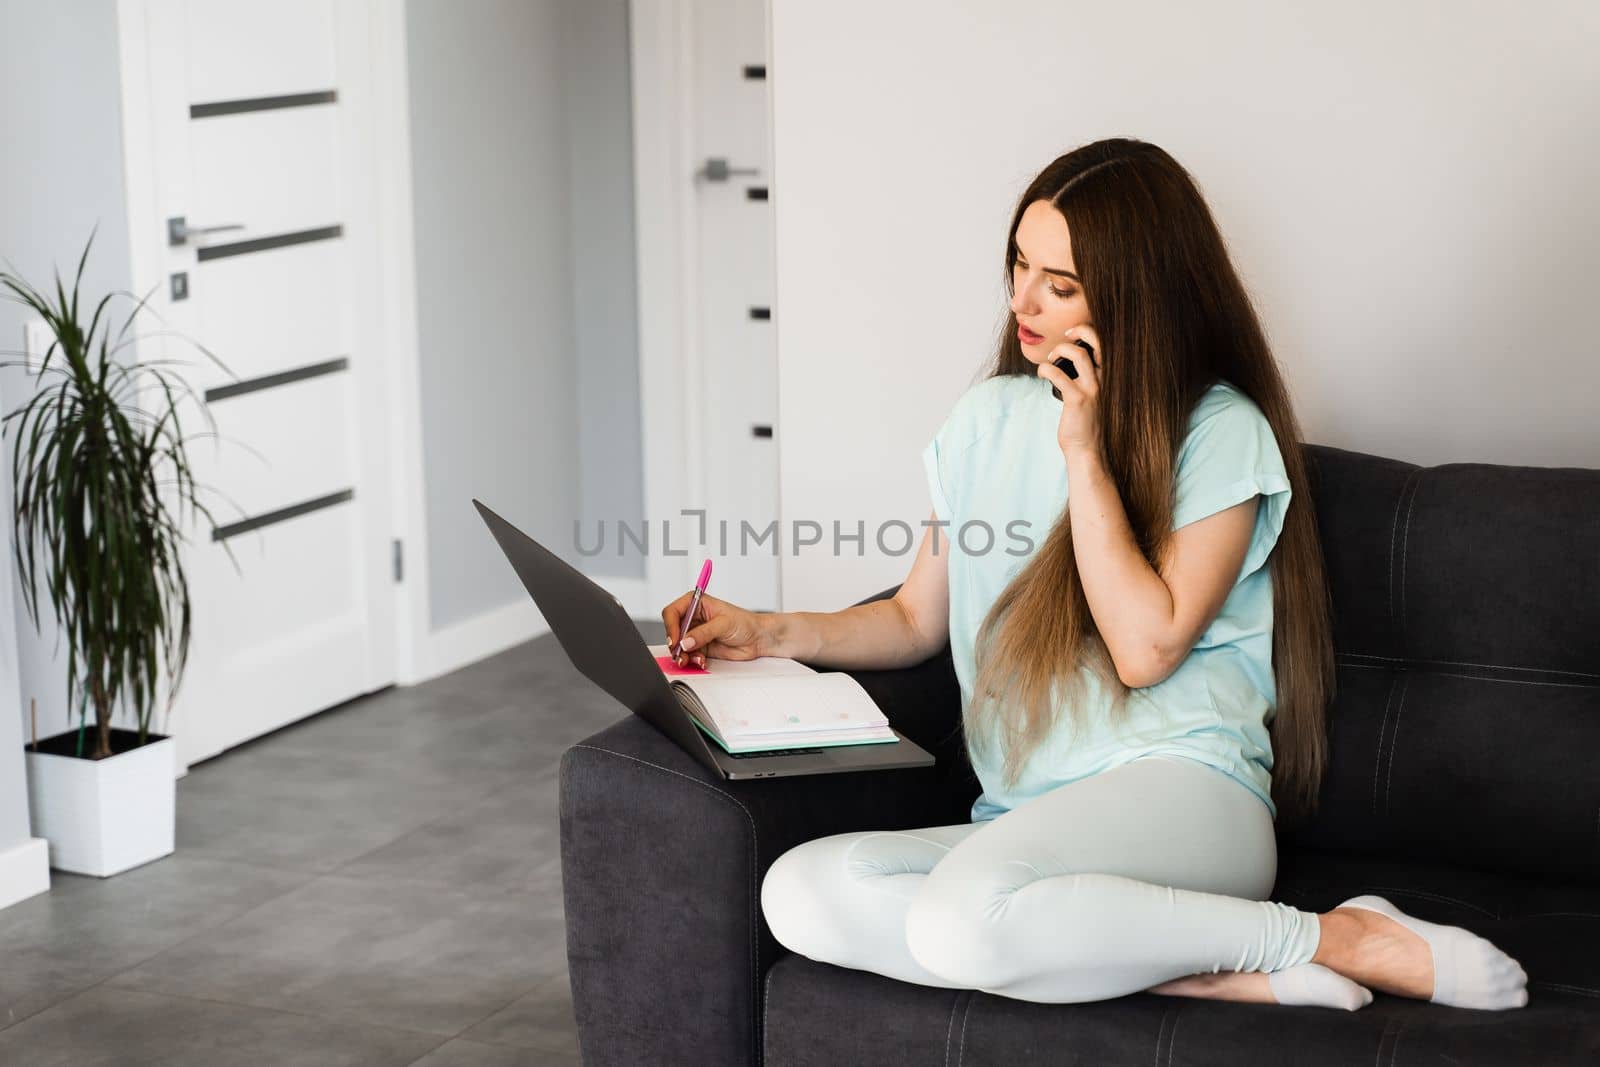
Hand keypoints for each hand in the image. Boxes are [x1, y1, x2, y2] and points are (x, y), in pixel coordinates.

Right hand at [661, 591, 772, 667]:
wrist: (757, 639)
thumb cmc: (745, 623)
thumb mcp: (723, 624)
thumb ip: (703, 633)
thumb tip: (686, 641)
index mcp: (697, 603)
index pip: (673, 612)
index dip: (671, 626)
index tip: (675, 640)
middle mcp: (694, 617)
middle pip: (673, 630)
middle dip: (675, 644)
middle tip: (680, 653)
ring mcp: (696, 633)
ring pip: (679, 645)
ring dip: (683, 655)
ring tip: (692, 660)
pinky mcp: (700, 647)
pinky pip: (688, 655)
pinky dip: (692, 660)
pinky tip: (702, 661)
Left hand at [1036, 324, 1103, 459]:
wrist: (1086, 449)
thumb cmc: (1083, 422)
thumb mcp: (1089, 395)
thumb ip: (1084, 378)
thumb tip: (1063, 360)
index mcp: (1107, 377)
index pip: (1104, 344)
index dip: (1088, 331)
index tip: (1071, 333)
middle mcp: (1104, 380)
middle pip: (1098, 342)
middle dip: (1080, 331)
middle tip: (1064, 336)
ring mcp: (1092, 389)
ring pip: (1078, 354)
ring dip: (1059, 350)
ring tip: (1049, 360)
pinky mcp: (1077, 400)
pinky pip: (1059, 375)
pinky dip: (1045, 369)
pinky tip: (1041, 373)